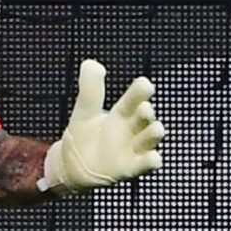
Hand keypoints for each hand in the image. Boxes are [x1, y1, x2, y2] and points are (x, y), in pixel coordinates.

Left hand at [41, 59, 165, 192]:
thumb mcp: (84, 111)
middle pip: (145, 117)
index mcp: (123, 112)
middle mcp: (132, 128)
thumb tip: (91, 63)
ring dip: (154, 133)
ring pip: (150, 139)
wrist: (75, 167)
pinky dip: (151, 161)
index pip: (135, 98)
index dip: (140, 91)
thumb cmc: (84, 136)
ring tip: (155, 128)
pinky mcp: (131, 167)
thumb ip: (90, 89)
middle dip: (147, 113)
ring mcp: (134, 148)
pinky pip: (145, 164)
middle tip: (144, 109)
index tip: (144, 84)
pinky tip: (154, 158)